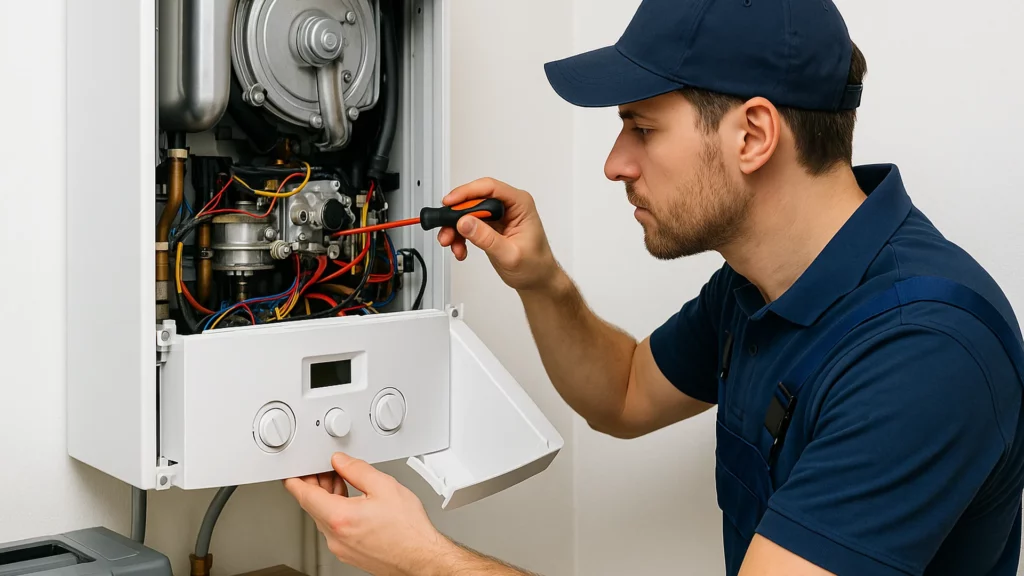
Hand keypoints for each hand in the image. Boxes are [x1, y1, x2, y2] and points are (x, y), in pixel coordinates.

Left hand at [283, 453, 452, 575]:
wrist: (421, 557)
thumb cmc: (409, 529)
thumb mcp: (384, 486)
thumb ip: (357, 470)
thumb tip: (341, 462)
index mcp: (339, 517)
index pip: (303, 494)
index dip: (295, 478)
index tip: (293, 470)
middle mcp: (335, 536)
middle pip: (312, 505)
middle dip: (315, 484)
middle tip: (324, 468)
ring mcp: (340, 547)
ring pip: (322, 516)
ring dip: (326, 497)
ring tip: (340, 480)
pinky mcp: (348, 552)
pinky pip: (333, 528)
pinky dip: (336, 511)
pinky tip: (349, 501)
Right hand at [438, 178, 562, 291]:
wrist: (537, 280)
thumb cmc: (535, 266)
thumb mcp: (510, 254)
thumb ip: (486, 238)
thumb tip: (465, 222)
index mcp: (520, 204)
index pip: (490, 188)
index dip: (467, 192)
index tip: (450, 203)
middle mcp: (509, 206)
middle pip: (475, 199)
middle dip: (456, 215)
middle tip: (446, 229)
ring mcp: (498, 215)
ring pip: (468, 212)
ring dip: (455, 228)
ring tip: (451, 243)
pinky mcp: (490, 226)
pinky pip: (468, 224)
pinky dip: (460, 236)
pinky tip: (460, 249)